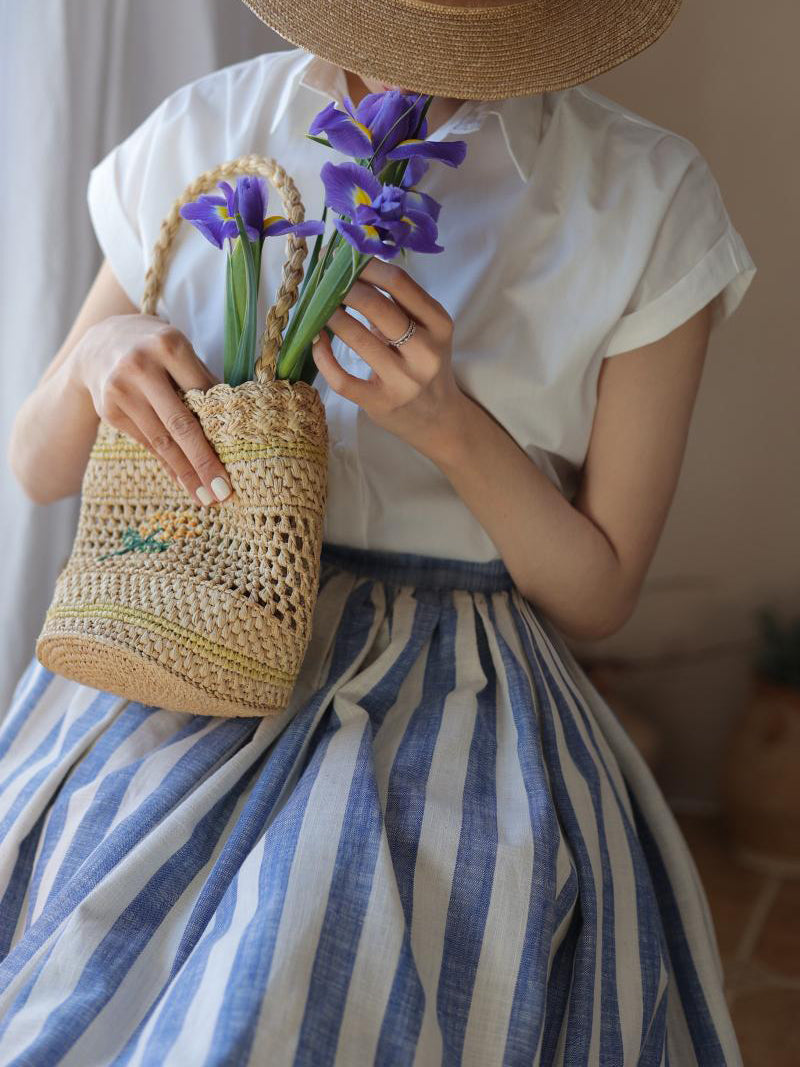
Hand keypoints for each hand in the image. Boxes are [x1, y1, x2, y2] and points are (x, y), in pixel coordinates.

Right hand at [72, 314, 231, 505]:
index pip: (203, 394)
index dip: (221, 428)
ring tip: (204, 496)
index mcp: (168, 345)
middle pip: (179, 423)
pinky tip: (182, 480)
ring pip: (160, 440)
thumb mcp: (180, 352)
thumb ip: (204, 381)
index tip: (238, 457)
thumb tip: (232, 427)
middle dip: (203, 462)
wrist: (99, 343)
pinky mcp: (108, 411)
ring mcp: (120, 390)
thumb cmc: (155, 350)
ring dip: (184, 473)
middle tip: (222, 492)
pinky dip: (166, 463)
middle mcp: (140, 367)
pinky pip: (145, 442)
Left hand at [311, 258, 468, 463]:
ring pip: (357, 338)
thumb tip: (351, 272)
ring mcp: (403, 380)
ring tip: (320, 308)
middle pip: (377, 306)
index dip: (366, 266)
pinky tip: (317, 342)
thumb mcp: (426, 333)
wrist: (440, 419)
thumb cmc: (426, 366)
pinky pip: (343, 378)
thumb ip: (399, 306)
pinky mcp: (381, 403)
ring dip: (331, 317)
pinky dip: (323, 357)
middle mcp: (425, 351)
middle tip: (327, 283)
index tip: (346, 261)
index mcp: (439, 324)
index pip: (399, 283)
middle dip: (345, 289)